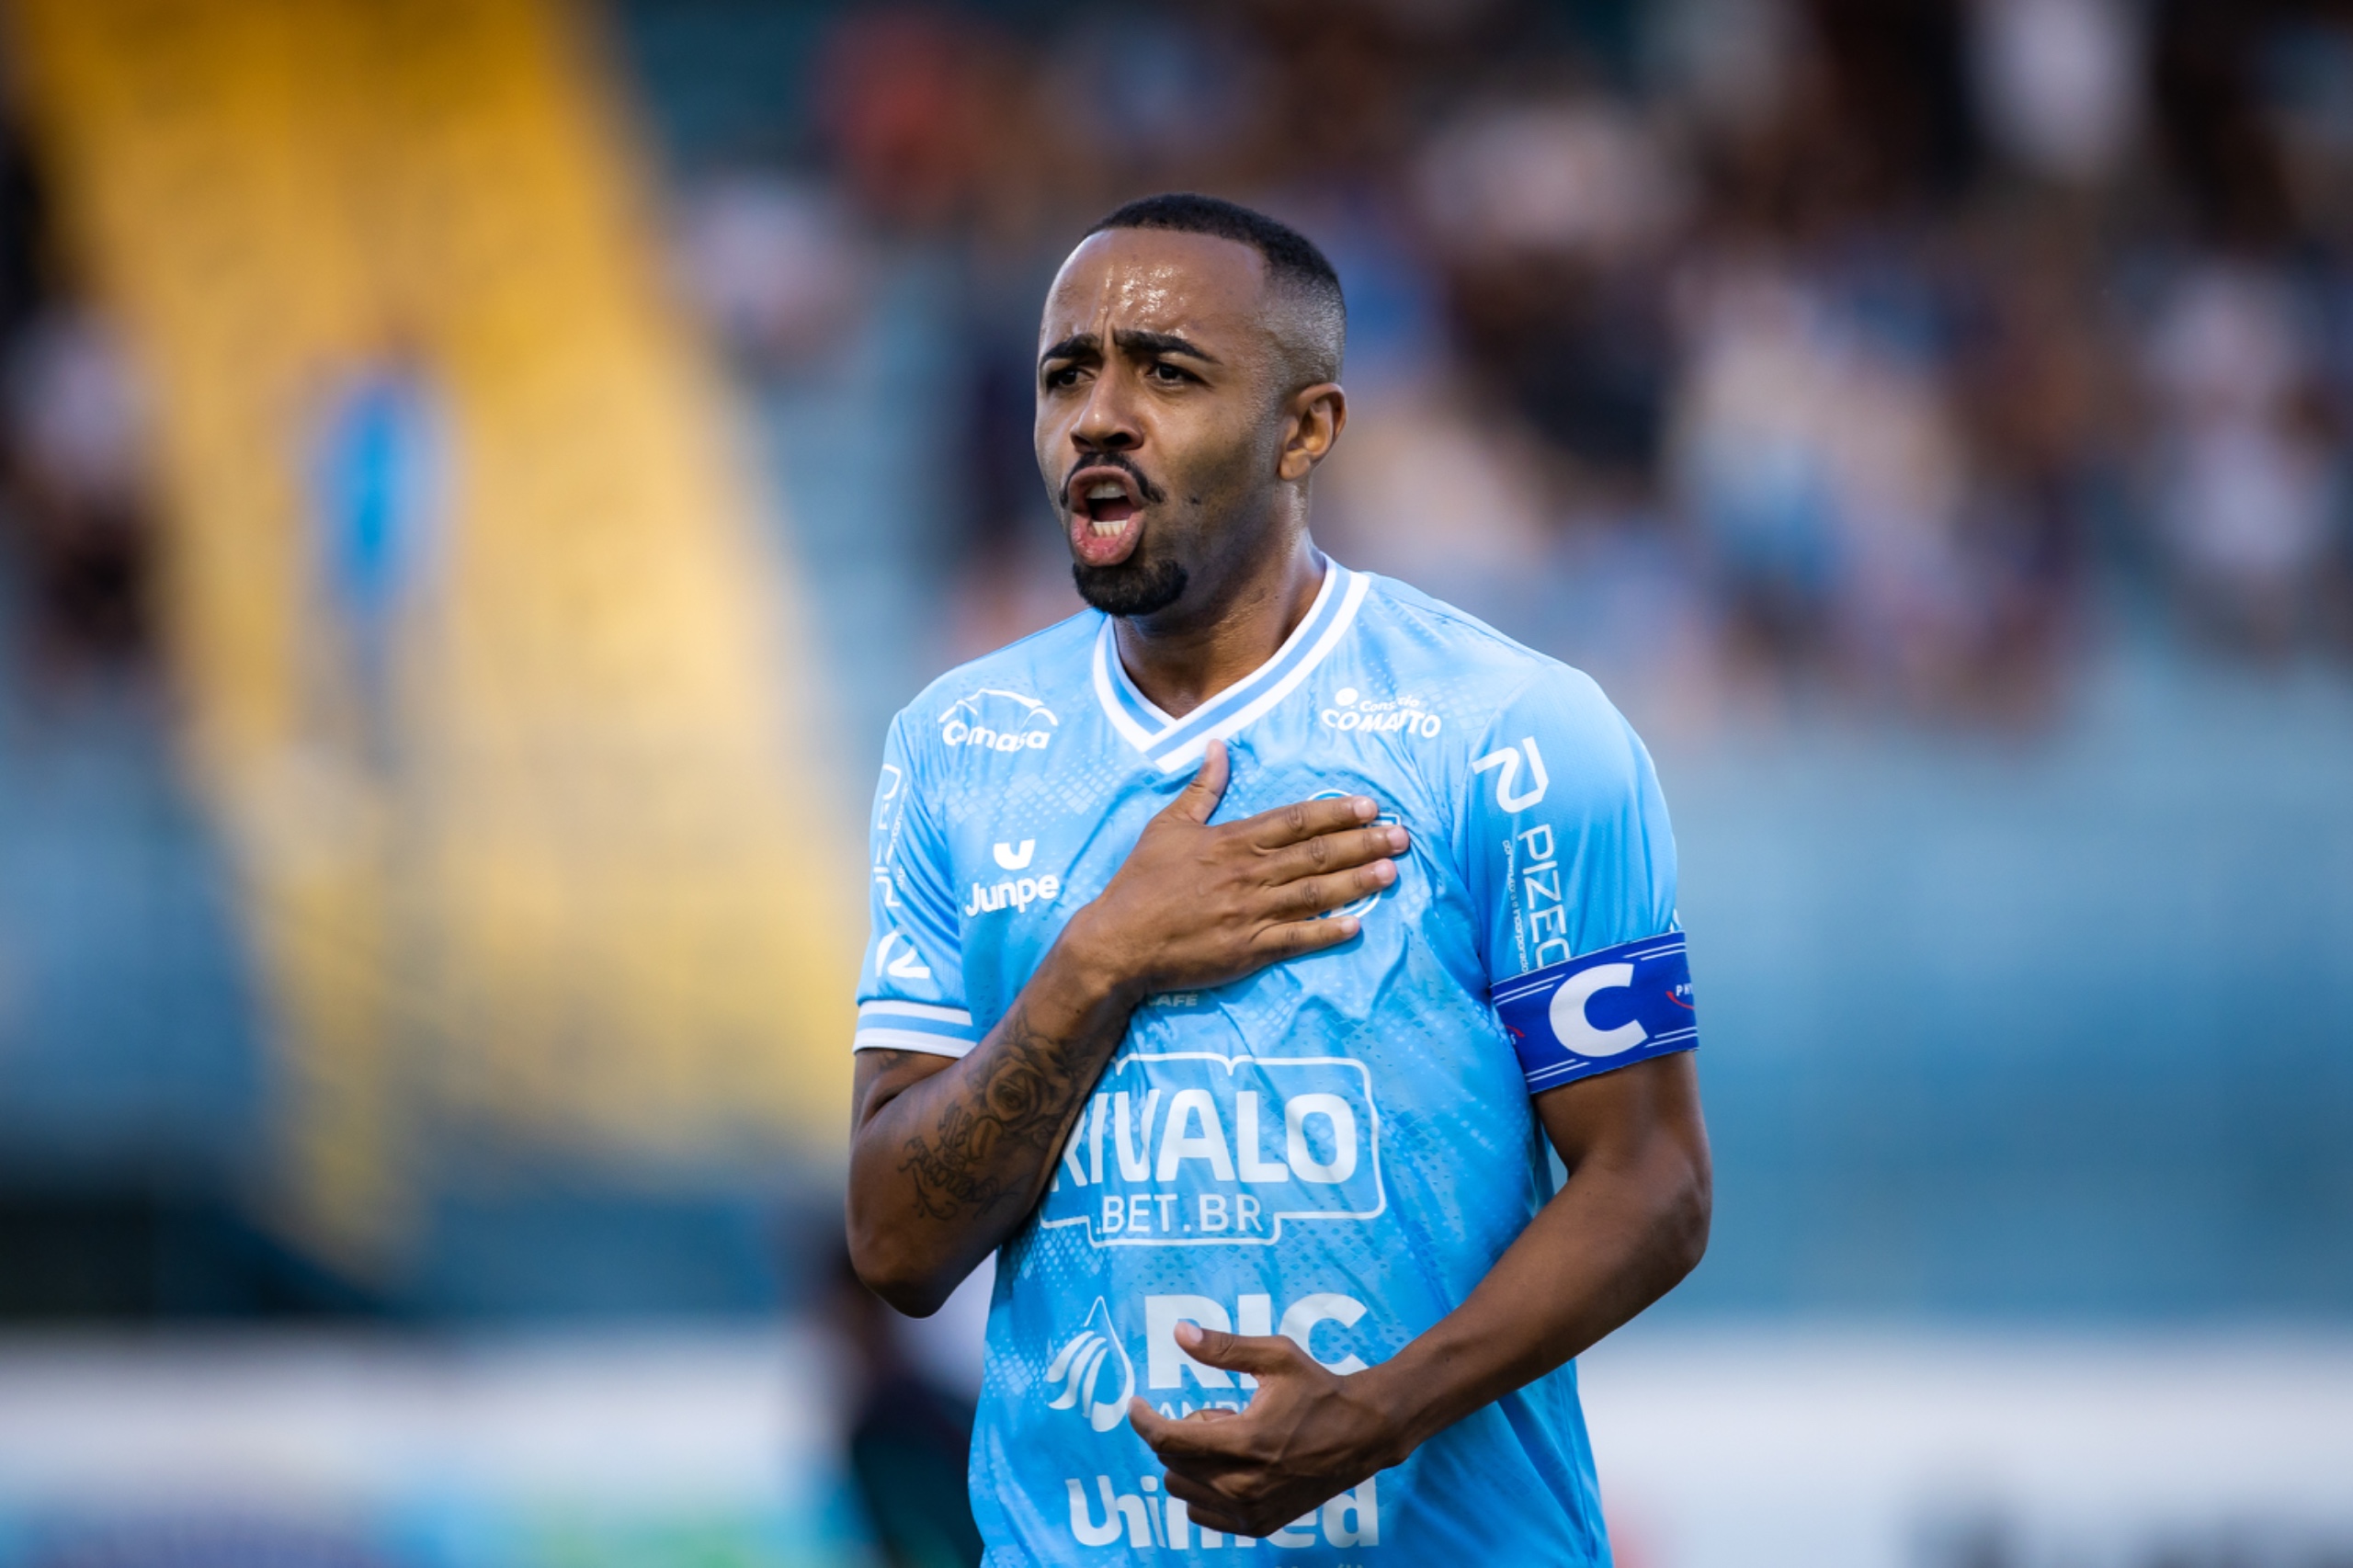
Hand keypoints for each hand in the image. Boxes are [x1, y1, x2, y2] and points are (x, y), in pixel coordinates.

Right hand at [1063, 739, 1408, 1001]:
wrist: (1118, 942)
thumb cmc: (1141, 882)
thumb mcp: (1167, 825)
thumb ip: (1202, 788)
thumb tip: (1217, 744)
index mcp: (1232, 841)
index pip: (1296, 821)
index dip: (1336, 812)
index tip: (1370, 806)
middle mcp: (1248, 873)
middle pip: (1317, 854)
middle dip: (1364, 843)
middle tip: (1402, 836)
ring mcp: (1251, 913)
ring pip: (1316, 894)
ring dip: (1358, 882)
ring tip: (1392, 872)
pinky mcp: (1248, 950)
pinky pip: (1297, 939)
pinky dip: (1328, 932)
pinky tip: (1358, 924)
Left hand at [1128, 1321, 1405, 1538]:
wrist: (1363, 1435)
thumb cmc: (1319, 1390)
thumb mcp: (1275, 1357)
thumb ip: (1223, 1347)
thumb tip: (1179, 1332)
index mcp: (1245, 1442)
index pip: (1168, 1440)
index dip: (1143, 1419)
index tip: (1136, 1403)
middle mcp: (1243, 1485)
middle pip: (1170, 1463)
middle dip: (1181, 1431)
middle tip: (1219, 1412)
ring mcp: (1249, 1511)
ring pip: (1181, 1489)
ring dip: (1191, 1461)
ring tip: (1231, 1440)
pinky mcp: (1257, 1525)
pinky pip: (1200, 1513)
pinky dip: (1203, 1487)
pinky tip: (1234, 1466)